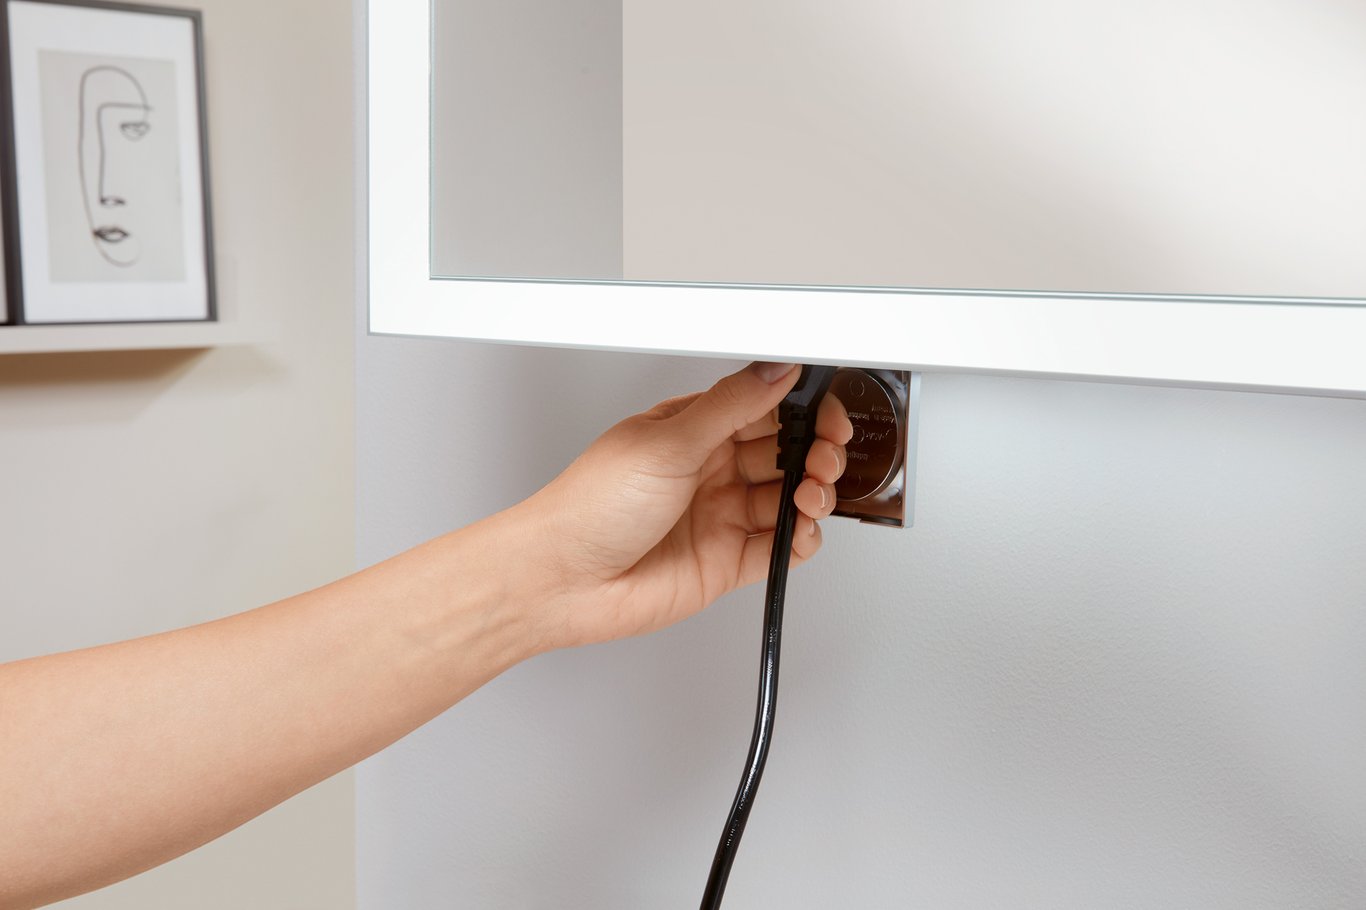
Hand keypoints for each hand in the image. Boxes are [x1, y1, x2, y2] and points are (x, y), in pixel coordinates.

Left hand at [513, 362, 852, 649]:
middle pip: (785, 453)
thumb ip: (731, 405)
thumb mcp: (667, 440)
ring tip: (809, 494)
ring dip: (812, 494)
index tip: (825, 413)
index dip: (802, 409)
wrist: (561, 580)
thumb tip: (776, 369)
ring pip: (788, 499)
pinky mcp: (726, 561)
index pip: (764, 407)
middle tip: (825, 455)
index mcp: (693, 430)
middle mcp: (709, 470)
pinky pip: (780, 547)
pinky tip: (799, 531)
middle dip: (816, 451)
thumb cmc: (589, 507)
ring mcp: (719, 516)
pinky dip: (800, 539)